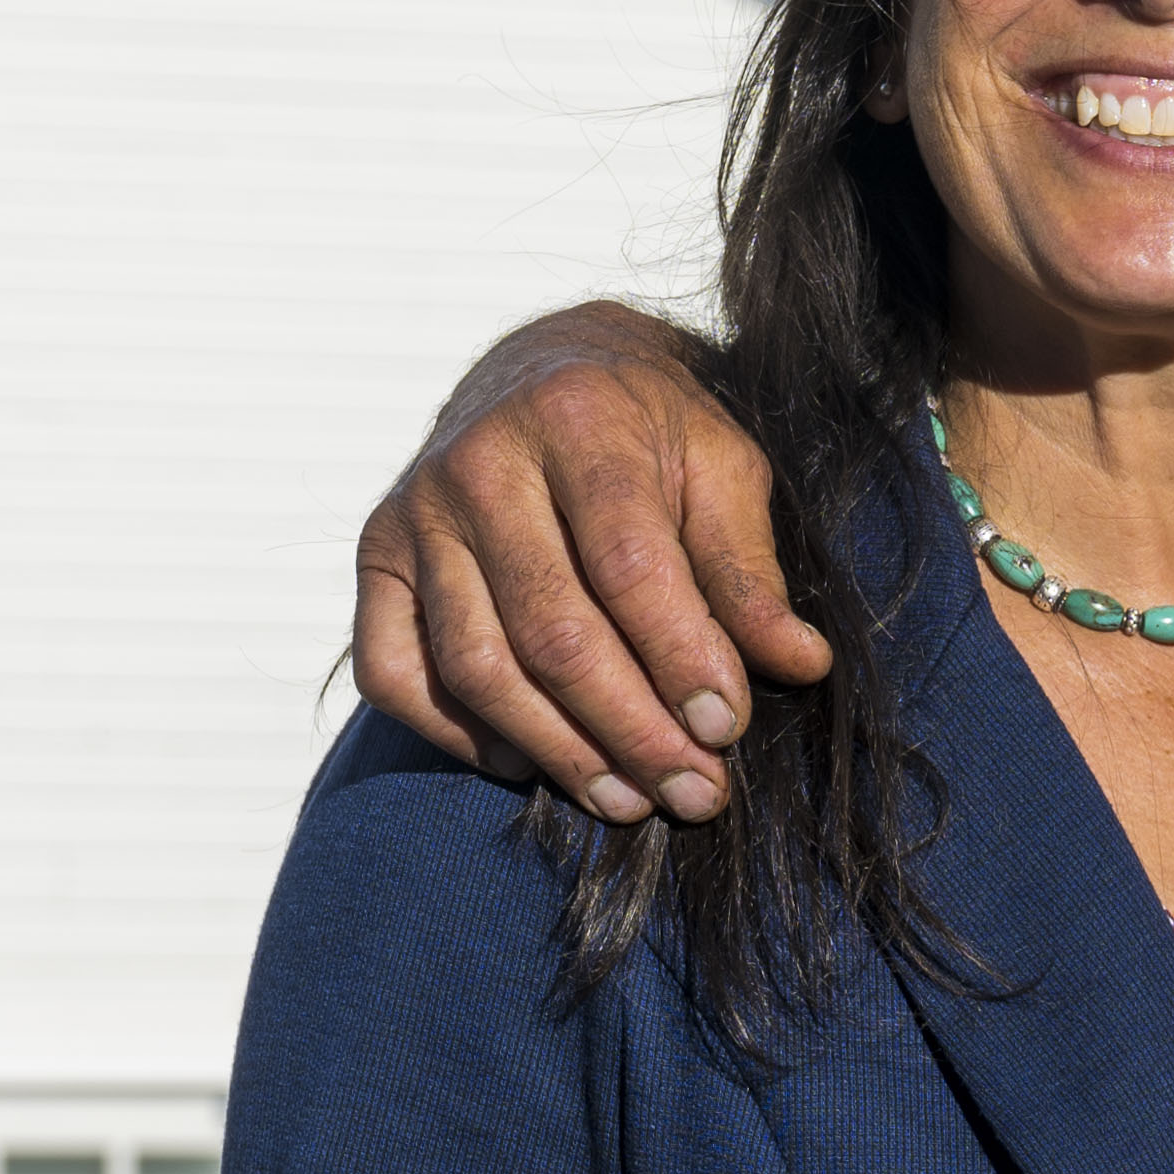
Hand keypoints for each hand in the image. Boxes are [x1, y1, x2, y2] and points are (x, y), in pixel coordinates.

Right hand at [353, 308, 821, 817]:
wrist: (541, 373)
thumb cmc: (648, 432)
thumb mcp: (721, 466)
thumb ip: (749, 567)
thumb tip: (799, 664)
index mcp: (577, 419)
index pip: (628, 564)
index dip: (680, 657)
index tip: (727, 728)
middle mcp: (479, 463)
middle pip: (551, 629)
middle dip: (631, 728)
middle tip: (695, 793)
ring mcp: (413, 514)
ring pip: (476, 666)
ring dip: (559, 751)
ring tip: (630, 800)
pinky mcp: (374, 559)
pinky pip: (395, 675)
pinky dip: (458, 736)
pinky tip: (530, 763)